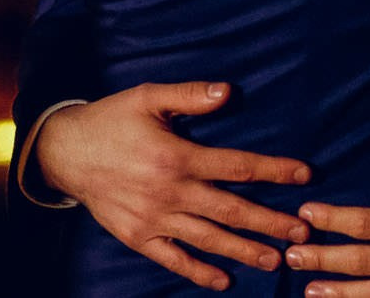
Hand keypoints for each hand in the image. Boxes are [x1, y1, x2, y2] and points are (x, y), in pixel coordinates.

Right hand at [37, 81, 312, 290]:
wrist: (65, 152)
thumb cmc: (111, 120)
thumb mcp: (147, 97)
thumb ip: (190, 95)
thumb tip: (228, 91)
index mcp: (177, 156)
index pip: (237, 166)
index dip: (273, 170)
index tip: (304, 174)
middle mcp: (171, 192)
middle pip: (231, 210)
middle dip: (270, 222)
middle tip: (302, 233)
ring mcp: (155, 219)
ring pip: (209, 238)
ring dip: (244, 251)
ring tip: (275, 261)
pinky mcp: (139, 237)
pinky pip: (174, 259)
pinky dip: (199, 272)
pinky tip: (223, 280)